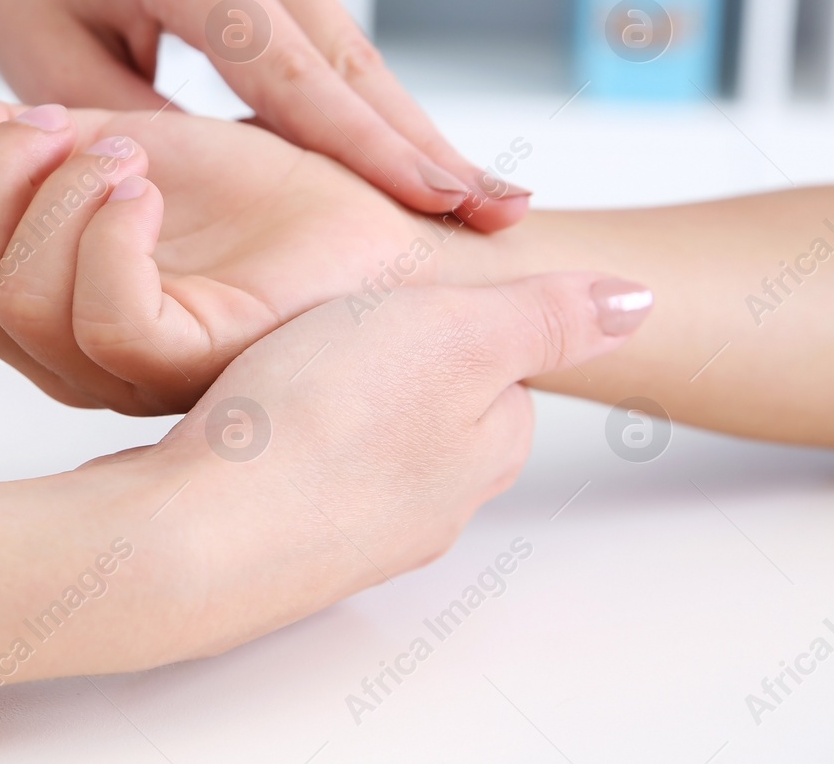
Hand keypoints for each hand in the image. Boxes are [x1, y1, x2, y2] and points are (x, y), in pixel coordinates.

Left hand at [0, 0, 528, 230]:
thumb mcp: (56, 82)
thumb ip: (141, 141)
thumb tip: (226, 205)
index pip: (294, 75)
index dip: (367, 149)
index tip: (436, 206)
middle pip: (351, 61)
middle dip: (424, 145)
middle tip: (506, 215)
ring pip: (354, 53)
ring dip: (409, 130)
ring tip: (489, 203)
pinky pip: (335, 42)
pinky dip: (372, 104)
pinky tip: (423, 163)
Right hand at [0, 91, 454, 413]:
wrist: (374, 209)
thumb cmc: (258, 183)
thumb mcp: (109, 133)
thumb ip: (9, 136)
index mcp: (29, 298)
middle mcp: (60, 347)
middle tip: (47, 119)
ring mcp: (123, 366)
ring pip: (16, 305)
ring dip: (57, 194)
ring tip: (127, 147)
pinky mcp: (197, 363)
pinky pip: (112, 324)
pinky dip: (114, 239)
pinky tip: (151, 189)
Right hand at [124, 271, 650, 654]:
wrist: (194, 535)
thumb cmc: (313, 423)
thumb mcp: (455, 330)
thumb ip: (548, 314)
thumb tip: (639, 303)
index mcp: (488, 446)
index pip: (503, 362)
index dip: (453, 312)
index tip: (402, 291)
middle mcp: (434, 504)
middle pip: (435, 407)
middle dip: (392, 361)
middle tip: (333, 321)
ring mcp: (356, 533)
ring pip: (364, 444)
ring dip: (332, 403)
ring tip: (281, 368)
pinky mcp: (282, 543)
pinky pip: (301, 477)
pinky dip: (281, 442)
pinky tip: (244, 422)